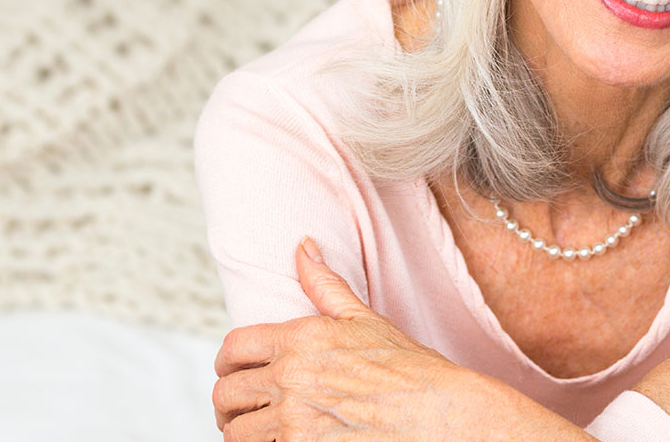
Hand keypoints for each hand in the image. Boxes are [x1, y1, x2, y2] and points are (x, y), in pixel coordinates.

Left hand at [211, 238, 582, 440]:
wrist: (444, 418)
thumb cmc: (411, 371)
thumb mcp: (364, 320)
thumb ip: (324, 285)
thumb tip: (302, 247)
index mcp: (300, 339)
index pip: (232, 348)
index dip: (225, 363)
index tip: (231, 374)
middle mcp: (291, 378)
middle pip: (226, 394)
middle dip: (229, 404)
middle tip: (242, 411)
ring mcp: (295, 422)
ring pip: (236, 433)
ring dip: (242, 433)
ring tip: (257, 434)